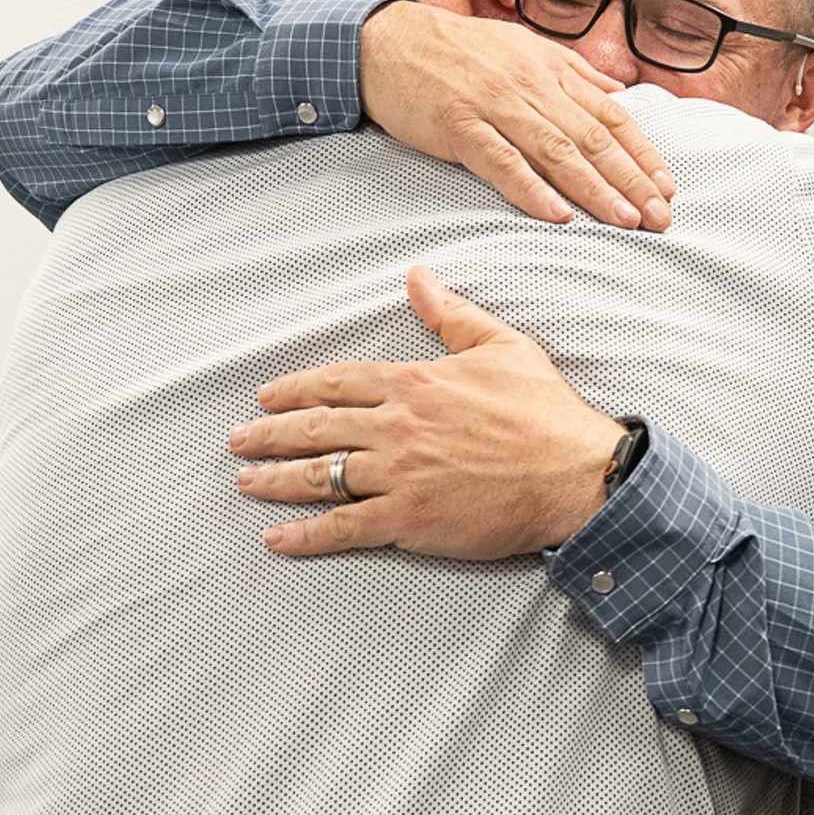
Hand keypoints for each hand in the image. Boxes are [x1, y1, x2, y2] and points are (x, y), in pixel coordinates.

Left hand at [230, 267, 629, 560]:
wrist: (576, 474)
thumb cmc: (546, 412)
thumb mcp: (502, 346)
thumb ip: (452, 315)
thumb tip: (419, 276)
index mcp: (415, 383)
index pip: (337, 382)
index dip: (296, 389)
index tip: (265, 395)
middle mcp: (396, 426)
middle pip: (315, 428)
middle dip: (269, 432)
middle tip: (237, 439)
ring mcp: (399, 474)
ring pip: (319, 474)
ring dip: (275, 479)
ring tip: (246, 481)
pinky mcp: (409, 519)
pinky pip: (344, 526)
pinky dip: (306, 534)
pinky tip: (277, 538)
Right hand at [359, 6, 673, 232]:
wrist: (388, 40)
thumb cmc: (458, 49)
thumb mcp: (523, 46)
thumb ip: (573, 72)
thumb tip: (618, 92)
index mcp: (550, 70)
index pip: (610, 116)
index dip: (642, 153)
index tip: (667, 187)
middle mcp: (530, 86)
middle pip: (593, 138)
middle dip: (632, 180)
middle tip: (661, 217)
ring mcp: (494, 106)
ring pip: (556, 152)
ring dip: (595, 189)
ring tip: (626, 221)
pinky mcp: (458, 127)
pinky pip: (501, 162)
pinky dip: (531, 189)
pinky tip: (557, 215)